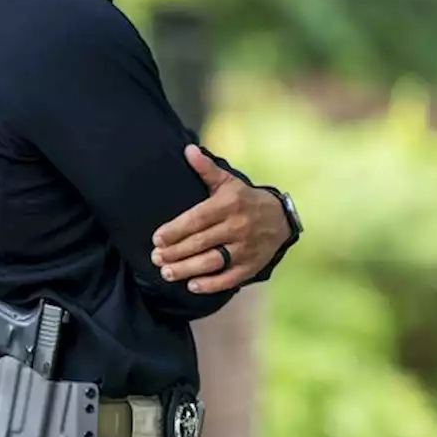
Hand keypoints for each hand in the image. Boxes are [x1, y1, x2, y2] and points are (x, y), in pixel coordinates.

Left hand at [149, 144, 289, 293]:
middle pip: (201, 242)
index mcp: (228, 205)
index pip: (197, 219)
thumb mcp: (227, 181)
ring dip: (187, 269)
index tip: (156, 238)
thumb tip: (188, 150)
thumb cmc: (244, 199)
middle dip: (175, 252)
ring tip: (167, 273)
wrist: (280, 218)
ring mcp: (245, 248)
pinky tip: (192, 286)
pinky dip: (211, 284)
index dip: (175, 230)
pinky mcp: (251, 266)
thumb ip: (206, 169)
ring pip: (213, 262)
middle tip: (156, 258)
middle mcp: (237, 227)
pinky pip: (230, 278)